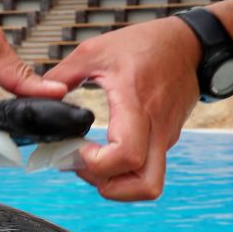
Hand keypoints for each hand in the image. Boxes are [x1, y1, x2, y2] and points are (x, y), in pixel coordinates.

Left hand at [45, 17, 200, 200]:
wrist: (191, 45)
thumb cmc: (148, 45)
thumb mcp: (96, 51)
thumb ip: (63, 75)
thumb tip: (41, 96)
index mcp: (137, 106)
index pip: (126, 155)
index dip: (97, 164)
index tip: (78, 149)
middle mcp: (156, 130)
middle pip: (145, 186)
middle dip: (109, 186)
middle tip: (84, 165)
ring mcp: (164, 139)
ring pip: (148, 184)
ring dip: (118, 185)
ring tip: (95, 163)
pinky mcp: (165, 142)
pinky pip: (147, 170)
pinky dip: (124, 171)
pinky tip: (105, 151)